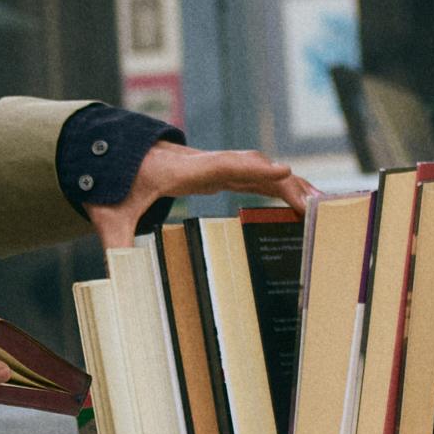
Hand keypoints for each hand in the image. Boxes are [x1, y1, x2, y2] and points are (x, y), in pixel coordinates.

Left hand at [89, 140, 312, 251]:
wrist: (114, 154)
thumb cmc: (113, 183)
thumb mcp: (110, 215)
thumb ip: (115, 244)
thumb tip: (115, 278)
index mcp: (182, 170)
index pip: (222, 165)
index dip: (253, 168)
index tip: (283, 171)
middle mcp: (205, 163)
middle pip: (253, 167)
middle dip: (286, 183)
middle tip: (316, 204)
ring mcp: (216, 165)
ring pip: (261, 171)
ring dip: (291, 186)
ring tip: (323, 207)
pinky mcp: (220, 172)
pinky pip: (257, 177)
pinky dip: (280, 188)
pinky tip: (303, 203)